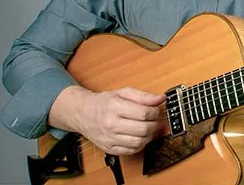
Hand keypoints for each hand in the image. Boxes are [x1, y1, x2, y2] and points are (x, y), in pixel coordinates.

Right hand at [51, 86, 166, 154]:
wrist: (83, 114)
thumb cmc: (104, 103)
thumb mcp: (123, 93)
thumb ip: (143, 96)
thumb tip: (160, 98)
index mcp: (114, 107)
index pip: (143, 113)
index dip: (155, 112)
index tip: (156, 110)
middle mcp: (110, 124)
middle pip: (142, 129)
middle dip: (154, 124)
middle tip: (155, 120)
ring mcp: (109, 138)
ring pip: (138, 142)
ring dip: (149, 136)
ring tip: (148, 128)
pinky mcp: (109, 149)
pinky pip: (131, 151)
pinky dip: (140, 145)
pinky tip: (139, 136)